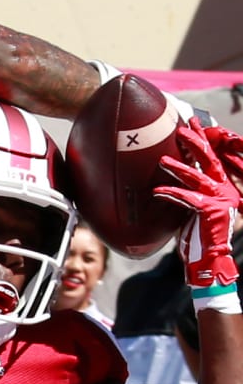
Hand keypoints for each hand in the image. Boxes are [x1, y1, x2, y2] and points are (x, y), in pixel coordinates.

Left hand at [156, 119, 241, 288]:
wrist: (207, 259)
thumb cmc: (197, 235)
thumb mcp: (193, 208)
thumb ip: (189, 191)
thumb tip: (172, 172)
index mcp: (223, 187)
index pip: (213, 159)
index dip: (204, 140)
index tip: (193, 123)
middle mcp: (226, 191)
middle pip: (210, 161)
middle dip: (196, 143)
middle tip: (181, 129)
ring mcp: (220, 200)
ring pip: (198, 177)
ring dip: (179, 167)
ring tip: (162, 160)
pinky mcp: (211, 211)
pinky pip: (187, 198)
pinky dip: (171, 193)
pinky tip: (157, 190)